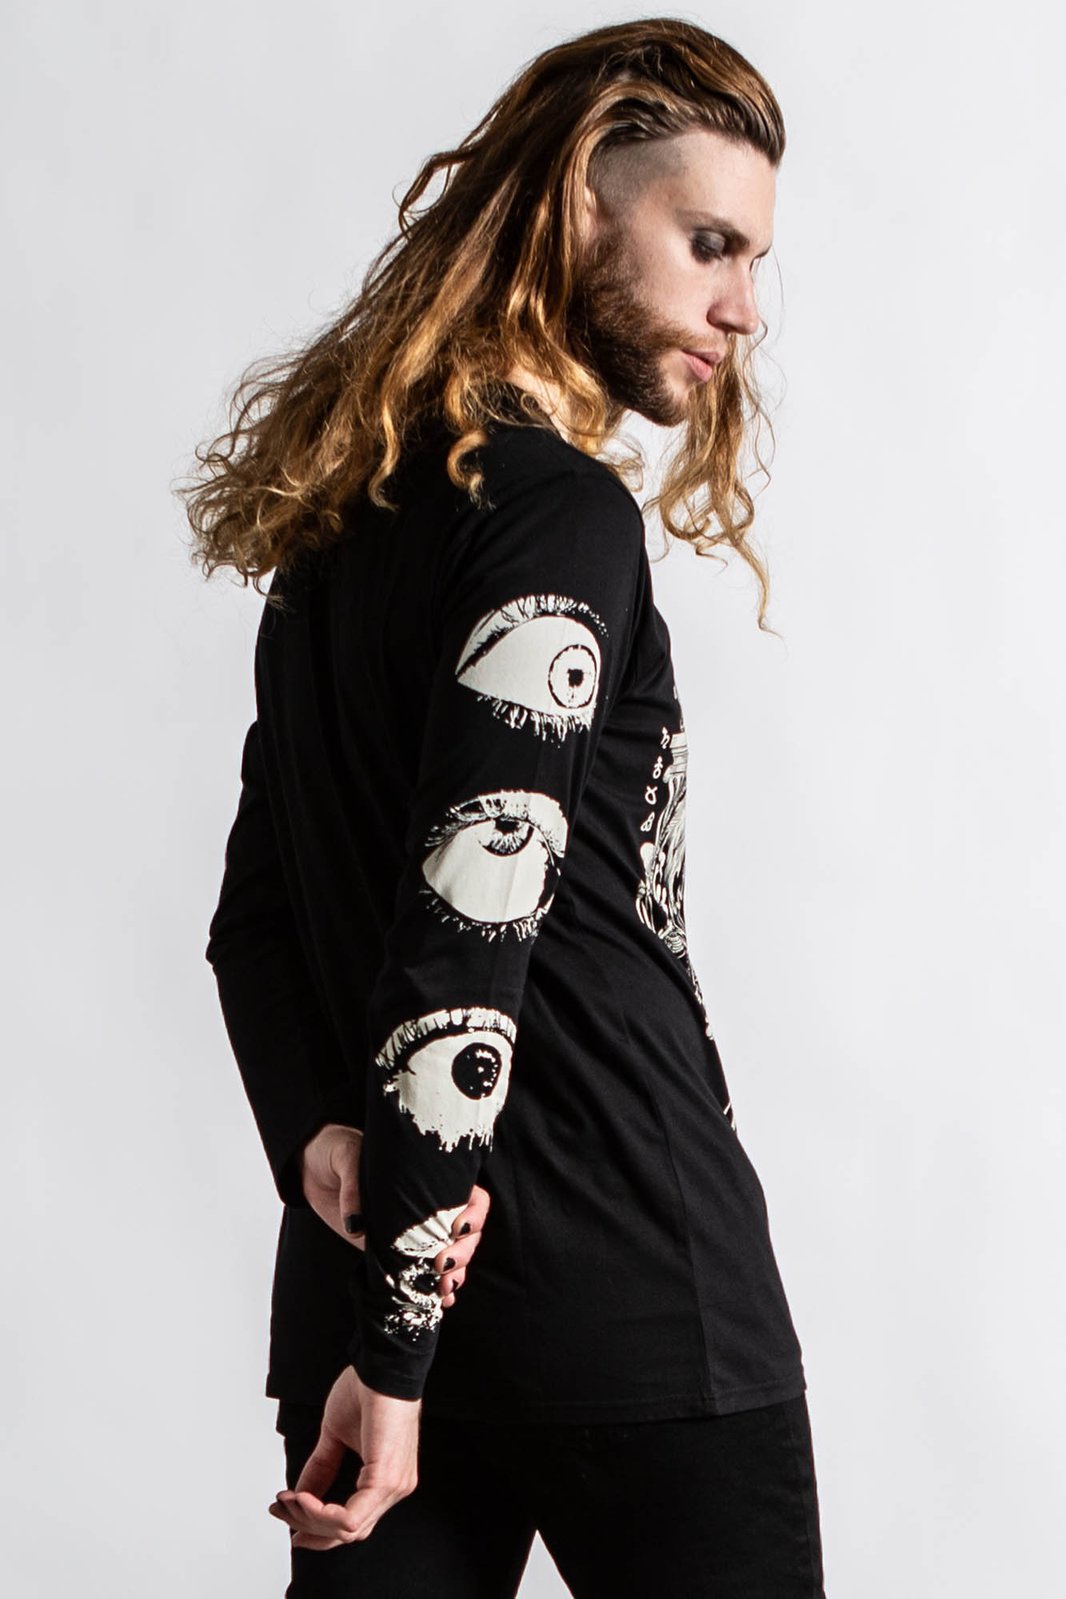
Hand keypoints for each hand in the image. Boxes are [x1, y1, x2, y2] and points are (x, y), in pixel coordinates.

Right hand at [268, 1365, 418, 1547]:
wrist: (382, 1366)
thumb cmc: (368, 1390)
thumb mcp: (335, 1436)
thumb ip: (321, 1469)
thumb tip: (300, 1496)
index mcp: (385, 1479)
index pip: (353, 1524)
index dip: (318, 1531)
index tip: (290, 1524)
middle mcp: (395, 1488)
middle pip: (347, 1533)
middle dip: (307, 1525)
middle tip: (282, 1509)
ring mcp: (394, 1486)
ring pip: (347, 1530)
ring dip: (309, 1518)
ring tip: (289, 1500)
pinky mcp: (386, 1480)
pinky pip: (350, 1517)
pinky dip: (320, 1513)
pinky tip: (302, 1497)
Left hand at [299, 1123, 491, 1305]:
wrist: (315, 1168)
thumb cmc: (337, 1150)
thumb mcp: (346, 1158)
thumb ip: (354, 1187)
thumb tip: (357, 1225)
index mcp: (428, 1179)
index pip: (471, 1196)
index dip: (474, 1215)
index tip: (456, 1229)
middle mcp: (427, 1208)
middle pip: (467, 1233)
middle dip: (463, 1253)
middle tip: (441, 1266)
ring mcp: (413, 1233)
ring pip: (451, 1255)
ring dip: (454, 1275)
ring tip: (442, 1290)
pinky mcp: (393, 1252)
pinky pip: (420, 1272)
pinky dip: (434, 1289)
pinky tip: (440, 1303)